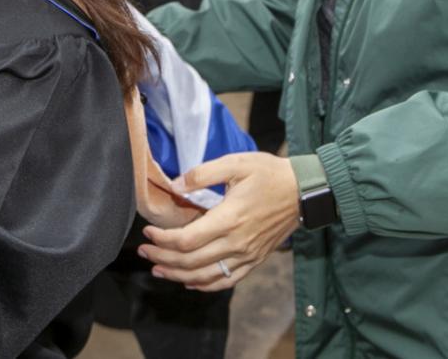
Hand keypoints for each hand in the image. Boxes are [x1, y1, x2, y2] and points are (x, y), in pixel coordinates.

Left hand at [137, 152, 298, 290]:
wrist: (303, 191)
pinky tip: (190, 282)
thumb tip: (176, 185)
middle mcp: (237, 243)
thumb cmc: (269, 173)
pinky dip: (204, 285)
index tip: (148, 232)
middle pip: (191, 262)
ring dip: (178, 275)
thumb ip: (203, 173)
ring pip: (205, 277)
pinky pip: (226, 281)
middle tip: (144, 250)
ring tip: (158, 268)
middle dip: (163, 257)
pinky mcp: (255, 260)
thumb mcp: (236, 162)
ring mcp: (247, 255)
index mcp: (230, 219)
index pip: (187, 240)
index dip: (163, 239)